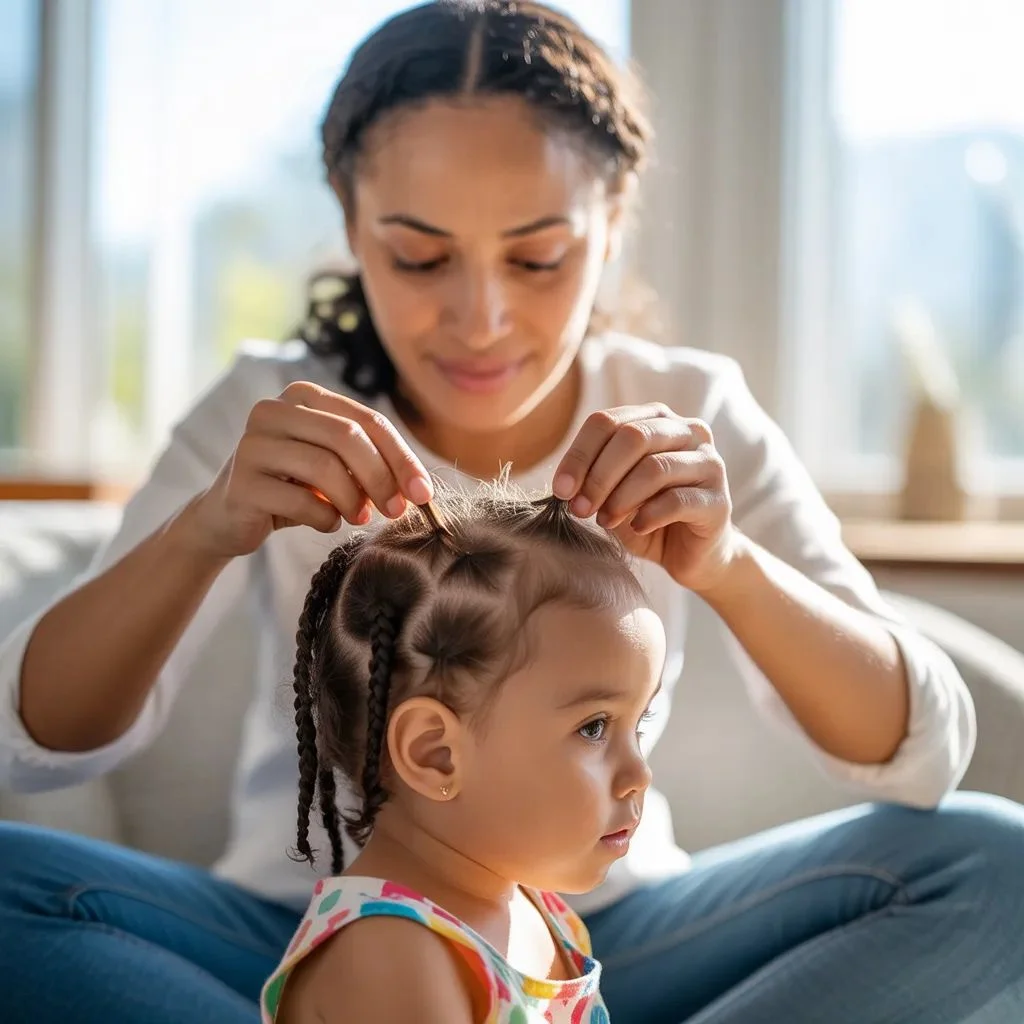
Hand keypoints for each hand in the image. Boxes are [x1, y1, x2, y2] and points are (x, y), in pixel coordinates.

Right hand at [184, 382, 432, 559]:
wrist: (229, 517)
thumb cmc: (292, 487)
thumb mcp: (334, 466)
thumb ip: (370, 463)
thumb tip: (418, 487)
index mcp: (303, 396)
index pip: (367, 420)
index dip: (401, 457)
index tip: (423, 493)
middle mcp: (274, 410)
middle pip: (347, 437)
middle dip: (381, 478)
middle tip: (396, 511)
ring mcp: (253, 443)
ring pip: (324, 467)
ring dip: (353, 500)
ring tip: (359, 517)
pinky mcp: (241, 481)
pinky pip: (301, 501)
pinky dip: (324, 518)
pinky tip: (325, 522)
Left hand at [552, 404, 741, 593]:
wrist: (692, 556)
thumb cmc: (648, 518)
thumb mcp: (613, 494)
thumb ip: (594, 479)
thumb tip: (564, 484)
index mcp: (657, 421)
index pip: (609, 421)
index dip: (579, 454)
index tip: (560, 490)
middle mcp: (688, 433)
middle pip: (632, 438)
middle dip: (598, 476)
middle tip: (579, 509)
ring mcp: (709, 464)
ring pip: (654, 468)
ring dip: (620, 498)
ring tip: (605, 521)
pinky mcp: (719, 501)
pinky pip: (677, 501)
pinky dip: (649, 516)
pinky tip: (638, 529)